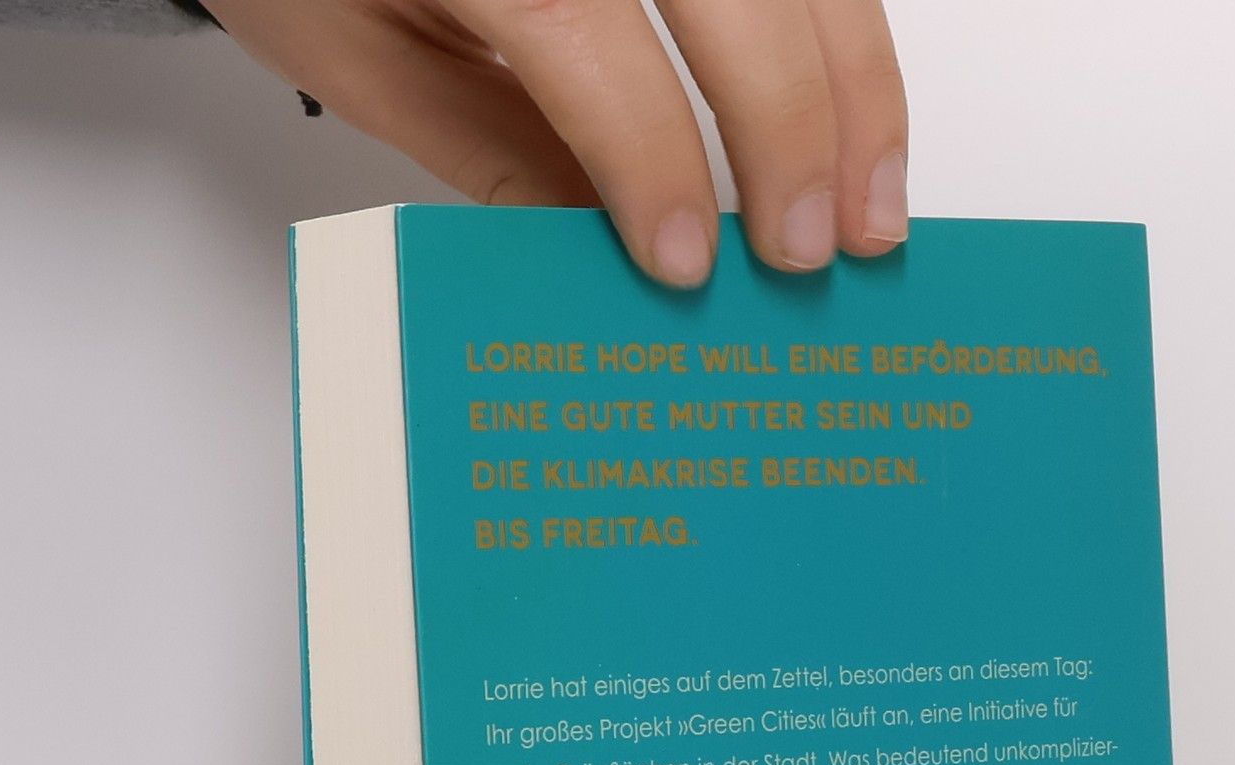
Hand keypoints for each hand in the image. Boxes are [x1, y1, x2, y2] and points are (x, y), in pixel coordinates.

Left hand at [203, 0, 907, 286]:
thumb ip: (489, 147)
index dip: (653, 155)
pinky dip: (844, 34)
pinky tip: (859, 120)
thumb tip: (609, 254)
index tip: (686, 264)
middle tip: (807, 254)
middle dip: (788, 126)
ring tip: (872, 207)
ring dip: (854, 85)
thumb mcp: (363, 52)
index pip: (585, 30)